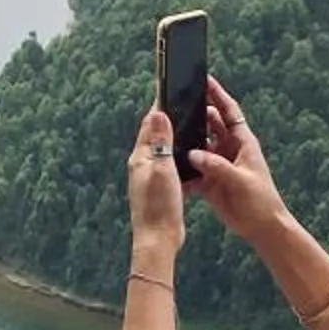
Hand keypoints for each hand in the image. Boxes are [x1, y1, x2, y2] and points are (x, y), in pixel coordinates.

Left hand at [128, 105, 187, 262]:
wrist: (158, 240)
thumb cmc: (159, 206)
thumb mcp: (162, 169)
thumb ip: (160, 141)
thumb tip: (156, 112)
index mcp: (140, 158)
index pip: (149, 124)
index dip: (159, 106)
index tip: (168, 89)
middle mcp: (142, 165)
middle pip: (154, 135)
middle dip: (165, 118)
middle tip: (179, 102)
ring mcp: (150, 177)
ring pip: (161, 149)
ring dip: (171, 136)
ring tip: (186, 124)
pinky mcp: (160, 188)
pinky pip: (168, 164)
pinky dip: (177, 155)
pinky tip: (188, 155)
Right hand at [186, 78, 289, 243]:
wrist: (262, 227)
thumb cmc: (260, 200)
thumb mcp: (240, 180)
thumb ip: (216, 166)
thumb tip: (193, 154)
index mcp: (242, 142)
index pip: (229, 111)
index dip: (218, 95)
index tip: (205, 79)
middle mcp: (229, 149)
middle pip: (209, 125)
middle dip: (195, 114)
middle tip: (176, 104)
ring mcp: (218, 164)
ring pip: (198, 146)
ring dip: (187, 141)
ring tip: (168, 132)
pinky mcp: (210, 181)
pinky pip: (193, 170)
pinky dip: (183, 169)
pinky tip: (170, 166)